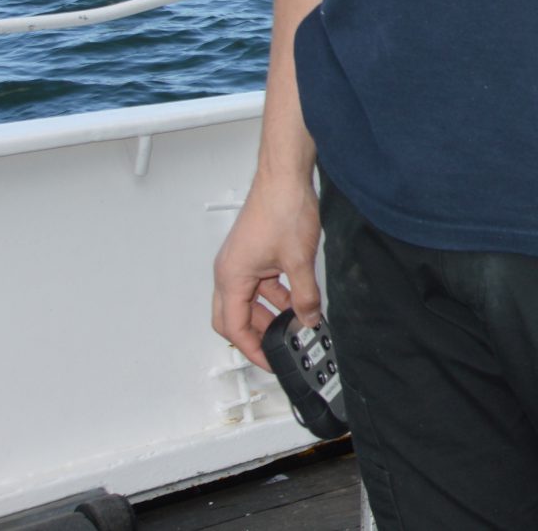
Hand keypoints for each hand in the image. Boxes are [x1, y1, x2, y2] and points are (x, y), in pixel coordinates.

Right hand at [211, 173, 322, 369]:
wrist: (285, 176)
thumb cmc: (282, 207)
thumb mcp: (300, 260)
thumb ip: (305, 296)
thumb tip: (309, 318)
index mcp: (231, 277)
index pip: (234, 328)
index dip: (253, 349)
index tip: (270, 361)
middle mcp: (229, 271)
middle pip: (233, 318)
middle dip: (256, 335)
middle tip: (278, 346)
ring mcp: (239, 261)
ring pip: (247, 301)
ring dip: (267, 314)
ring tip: (292, 324)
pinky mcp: (252, 253)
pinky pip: (258, 284)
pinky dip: (273, 296)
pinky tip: (294, 298)